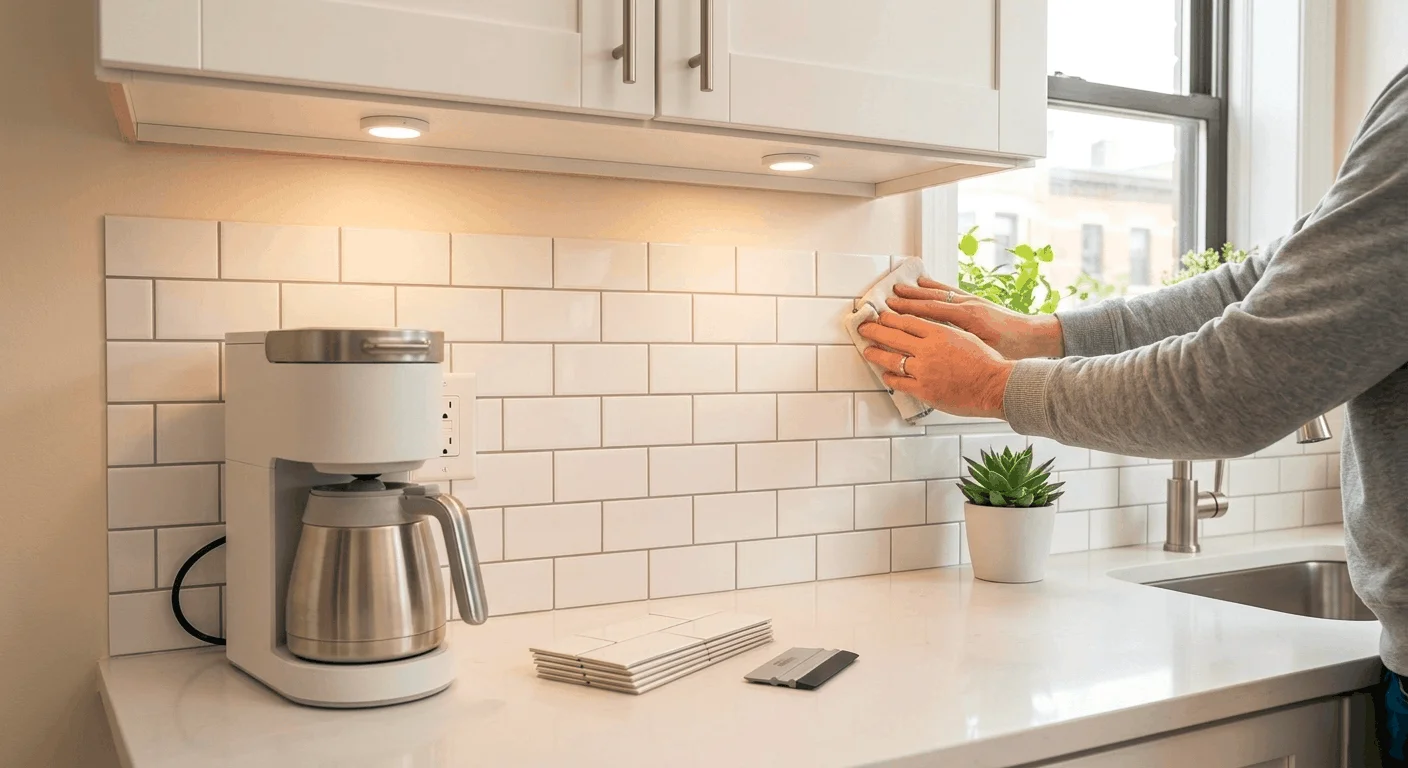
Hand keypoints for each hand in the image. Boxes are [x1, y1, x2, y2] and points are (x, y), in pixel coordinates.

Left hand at [858, 312, 1013, 418]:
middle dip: (875, 330)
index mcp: (939, 333)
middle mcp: (927, 349)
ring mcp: (923, 370)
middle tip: (863, 327)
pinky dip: (890, 377)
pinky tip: (885, 374)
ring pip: (891, 359)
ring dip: (876, 353)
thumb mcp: (965, 336)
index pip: (907, 321)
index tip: (880, 315)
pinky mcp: (924, 389)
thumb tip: (928, 330)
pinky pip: (900, 382)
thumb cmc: (986, 362)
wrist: (995, 385)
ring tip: (867, 350)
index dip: (890, 318)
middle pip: (893, 336)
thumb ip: (944, 332)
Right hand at [887, 278, 1063, 359]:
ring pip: (939, 293)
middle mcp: (968, 306)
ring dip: (918, 291)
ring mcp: (972, 301)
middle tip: (886, 299)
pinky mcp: (976, 300)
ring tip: (900, 288)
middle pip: (931, 300)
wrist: (1036, 336)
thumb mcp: (985, 353)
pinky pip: (950, 291)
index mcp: (968, 319)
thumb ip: (960, 349)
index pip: (931, 312)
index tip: (889, 312)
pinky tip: (925, 284)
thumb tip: (934, 354)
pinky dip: (935, 286)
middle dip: (907, 300)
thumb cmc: (1013, 349)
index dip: (908, 312)